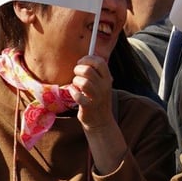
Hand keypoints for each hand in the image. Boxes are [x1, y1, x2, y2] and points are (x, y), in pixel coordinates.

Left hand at [72, 55, 125, 174]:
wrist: (101, 122)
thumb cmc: (97, 99)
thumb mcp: (101, 85)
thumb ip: (95, 72)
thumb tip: (84, 58)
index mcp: (107, 79)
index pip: (100, 62)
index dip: (88, 58)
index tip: (81, 62)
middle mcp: (104, 87)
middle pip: (88, 70)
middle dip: (78, 69)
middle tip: (76, 75)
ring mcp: (97, 97)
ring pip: (83, 82)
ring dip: (75, 81)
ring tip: (76, 86)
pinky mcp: (89, 106)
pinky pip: (77, 95)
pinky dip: (73, 92)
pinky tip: (74, 93)